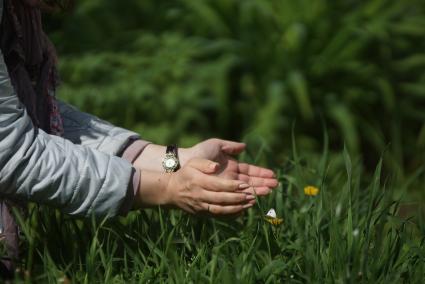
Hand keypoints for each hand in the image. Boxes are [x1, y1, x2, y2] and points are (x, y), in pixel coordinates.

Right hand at [135, 158, 255, 215]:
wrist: (171, 191)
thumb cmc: (185, 174)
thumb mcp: (193, 163)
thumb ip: (205, 163)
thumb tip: (216, 166)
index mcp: (199, 182)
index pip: (218, 185)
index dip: (232, 186)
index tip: (245, 184)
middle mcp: (200, 196)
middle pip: (222, 199)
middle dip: (239, 198)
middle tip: (253, 195)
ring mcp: (201, 206)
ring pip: (221, 210)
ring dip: (237, 208)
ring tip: (251, 203)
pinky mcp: (202, 213)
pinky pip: (218, 216)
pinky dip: (231, 215)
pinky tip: (242, 211)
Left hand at [186, 139, 277, 195]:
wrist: (184, 163)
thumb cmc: (199, 153)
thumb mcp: (215, 145)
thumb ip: (230, 146)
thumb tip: (244, 146)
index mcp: (232, 166)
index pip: (250, 171)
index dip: (261, 173)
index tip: (272, 175)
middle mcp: (230, 178)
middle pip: (250, 182)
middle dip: (263, 183)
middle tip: (275, 186)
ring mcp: (225, 186)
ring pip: (244, 190)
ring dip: (257, 191)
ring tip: (269, 192)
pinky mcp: (219, 193)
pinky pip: (234, 198)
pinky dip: (244, 199)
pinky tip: (254, 200)